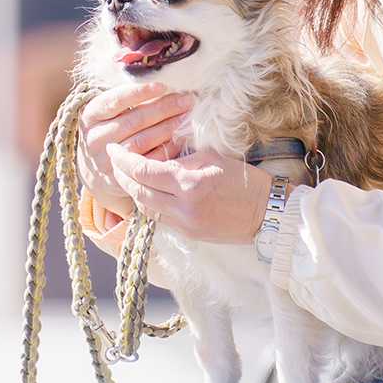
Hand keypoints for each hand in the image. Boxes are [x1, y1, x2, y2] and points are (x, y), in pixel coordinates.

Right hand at [77, 82, 193, 215]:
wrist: (93, 166)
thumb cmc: (108, 128)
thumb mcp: (108, 111)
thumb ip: (128, 99)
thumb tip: (165, 86)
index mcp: (90, 115)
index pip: (116, 100)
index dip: (140, 92)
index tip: (163, 85)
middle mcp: (95, 138)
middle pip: (134, 120)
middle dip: (164, 108)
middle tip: (187, 99)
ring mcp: (107, 159)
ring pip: (142, 141)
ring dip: (168, 128)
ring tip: (187, 117)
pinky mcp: (121, 177)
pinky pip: (148, 161)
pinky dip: (167, 148)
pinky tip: (181, 138)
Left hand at [105, 144, 271, 244]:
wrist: (268, 214)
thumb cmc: (245, 181)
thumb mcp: (213, 158)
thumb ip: (182, 158)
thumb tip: (157, 155)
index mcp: (190, 184)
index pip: (144, 171)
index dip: (124, 160)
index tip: (114, 149)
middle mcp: (183, 208)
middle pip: (138, 192)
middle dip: (121, 175)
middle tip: (114, 160)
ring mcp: (185, 224)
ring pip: (145, 207)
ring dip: (132, 190)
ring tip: (126, 174)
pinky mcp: (189, 234)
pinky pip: (159, 217)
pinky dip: (148, 202)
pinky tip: (147, 190)